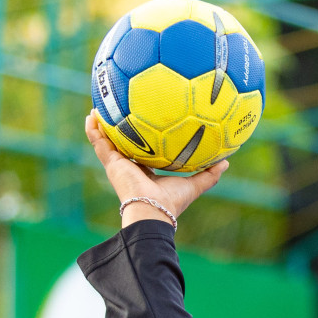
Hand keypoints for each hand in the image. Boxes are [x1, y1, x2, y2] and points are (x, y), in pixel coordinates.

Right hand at [83, 112, 228, 226]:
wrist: (153, 210)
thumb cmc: (172, 201)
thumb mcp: (194, 184)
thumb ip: (209, 174)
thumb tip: (226, 162)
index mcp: (147, 172)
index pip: (143, 153)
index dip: (143, 141)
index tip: (144, 127)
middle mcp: (131, 168)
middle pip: (123, 145)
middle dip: (120, 130)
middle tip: (119, 111)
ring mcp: (119, 165)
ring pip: (107, 141)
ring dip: (102, 125)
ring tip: (99, 107)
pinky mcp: (111, 163)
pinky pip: (98, 142)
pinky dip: (93, 129)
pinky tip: (91, 114)